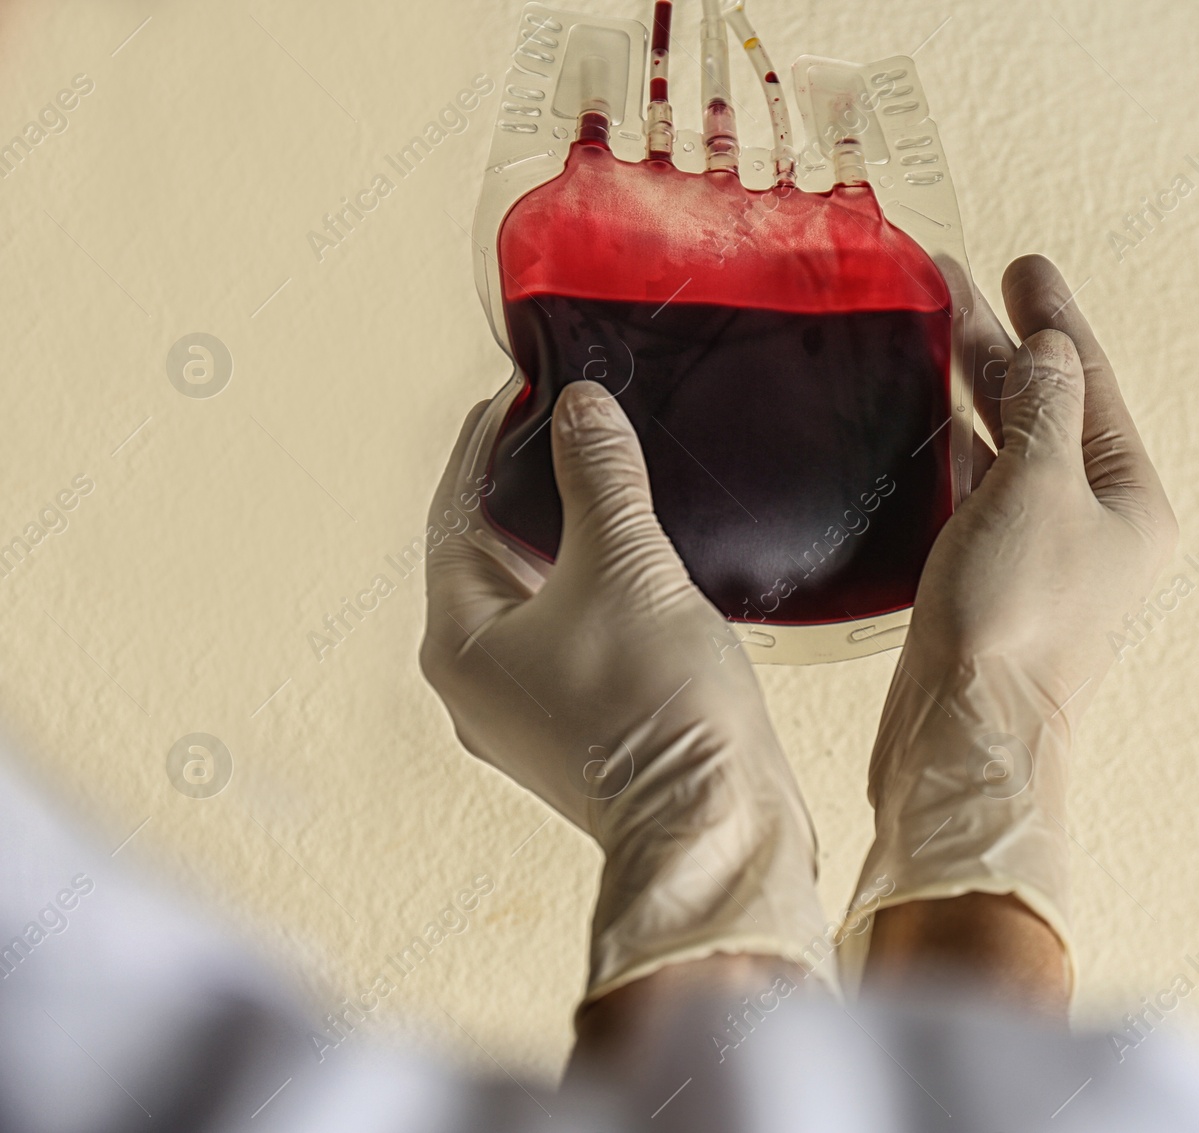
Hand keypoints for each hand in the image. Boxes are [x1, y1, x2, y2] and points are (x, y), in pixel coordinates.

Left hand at [420, 383, 829, 998]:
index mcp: (460, 642)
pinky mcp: (585, 730)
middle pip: (490, 558)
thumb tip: (581, 409)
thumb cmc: (657, 717)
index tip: (517, 393)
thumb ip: (598, 479)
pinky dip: (597, 589)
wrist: (718, 830)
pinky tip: (639, 564)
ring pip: (537, 600)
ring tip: (606, 480)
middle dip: (527, 489)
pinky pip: (575, 636)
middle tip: (568, 426)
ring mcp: (531, 713)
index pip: (455, 514)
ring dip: (566, 541)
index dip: (486, 444)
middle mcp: (480, 683)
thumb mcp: (626, 569)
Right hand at [914, 253, 1177, 730]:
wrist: (967, 735)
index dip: (1056, 320)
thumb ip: (1043, 409)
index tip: (1024, 265)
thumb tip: (1049, 352)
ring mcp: (1042, 555)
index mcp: (1131, 503)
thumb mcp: (1037, 491)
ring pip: (1009, 449)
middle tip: (964, 282)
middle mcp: (1095, 526)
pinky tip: (932, 416)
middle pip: (1049, 411)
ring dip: (976, 391)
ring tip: (936, 327)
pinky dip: (958, 448)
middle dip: (1008, 347)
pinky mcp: (992, 580)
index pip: (1092, 386)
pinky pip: (979, 493)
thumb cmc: (1015, 620)